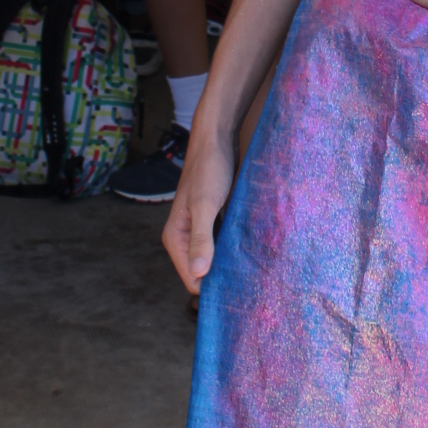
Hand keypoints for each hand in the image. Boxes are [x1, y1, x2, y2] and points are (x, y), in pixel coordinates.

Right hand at [162, 119, 233, 293]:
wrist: (216, 139)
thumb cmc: (209, 170)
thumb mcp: (205, 205)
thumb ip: (201, 239)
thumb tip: (199, 273)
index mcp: (175, 237)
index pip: (192, 278)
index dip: (211, 286)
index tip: (237, 288)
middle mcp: (183, 236)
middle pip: (202, 270)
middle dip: (221, 276)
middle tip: (249, 278)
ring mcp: (198, 228)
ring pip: (213, 257)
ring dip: (228, 262)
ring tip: (252, 266)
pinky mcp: (213, 219)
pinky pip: (221, 242)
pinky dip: (232, 247)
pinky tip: (249, 247)